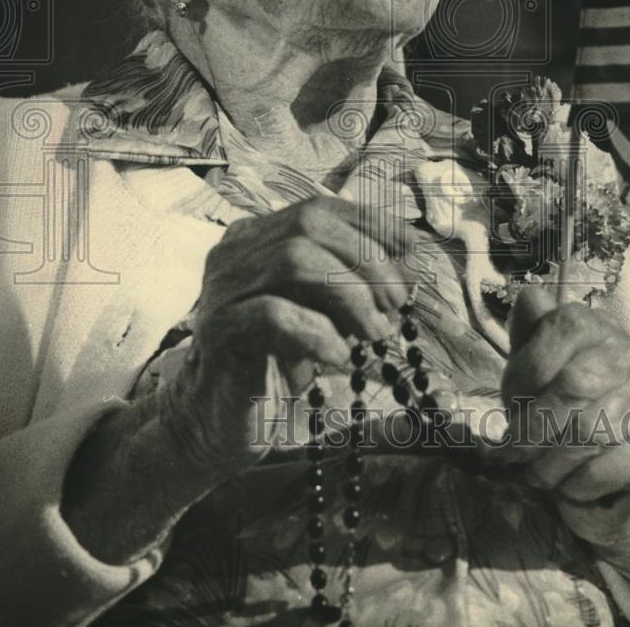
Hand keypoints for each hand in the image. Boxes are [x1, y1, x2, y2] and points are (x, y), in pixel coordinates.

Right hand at [168, 195, 418, 474]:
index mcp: (257, 238)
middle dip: (365, 258)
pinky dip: (319, 332)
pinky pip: (273, 315)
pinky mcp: (217, 330)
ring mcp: (221, 289)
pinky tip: (340, 357)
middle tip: (396, 301)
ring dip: (349, 294)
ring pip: (293, 261)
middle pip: (308, 225)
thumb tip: (410, 261)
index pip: (318, 209)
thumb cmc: (277, 362)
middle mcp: (234, 253)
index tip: (412, 249)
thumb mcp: (322, 311)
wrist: (221, 420)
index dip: (370, 223)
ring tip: (375, 333)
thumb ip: (352, 281)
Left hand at [501, 284, 629, 546]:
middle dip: (533, 428)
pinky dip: (578, 484)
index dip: (524, 375)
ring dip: (550, 462)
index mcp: (592, 325)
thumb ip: (528, 328)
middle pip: (574, 385)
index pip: (560, 333)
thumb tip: (528, 299)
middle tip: (511, 455)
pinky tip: (566, 486)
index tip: (506, 408)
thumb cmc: (557, 391)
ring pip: (591, 431)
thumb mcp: (535, 355)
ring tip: (532, 475)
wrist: (609, 440)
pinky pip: (612, 468)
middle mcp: (628, 354)